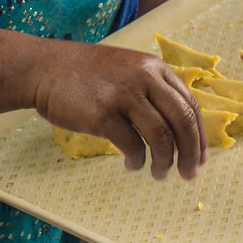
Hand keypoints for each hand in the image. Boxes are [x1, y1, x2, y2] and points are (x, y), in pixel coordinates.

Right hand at [34, 43, 205, 180]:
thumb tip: (178, 127)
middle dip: (190, 153)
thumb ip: (151, 89)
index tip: (199, 157)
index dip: (199, 135)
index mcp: (154, 67)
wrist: (43, 68)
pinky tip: (132, 165)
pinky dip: (137, 160)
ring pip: (161, 137)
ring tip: (160, 174)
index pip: (190, 104)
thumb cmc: (83, 73)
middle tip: (189, 174)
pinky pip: (132, 145)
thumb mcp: (126, 69)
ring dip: (164, 161)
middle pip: (182, 121)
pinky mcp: (103, 114)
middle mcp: (144, 77)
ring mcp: (123, 95)